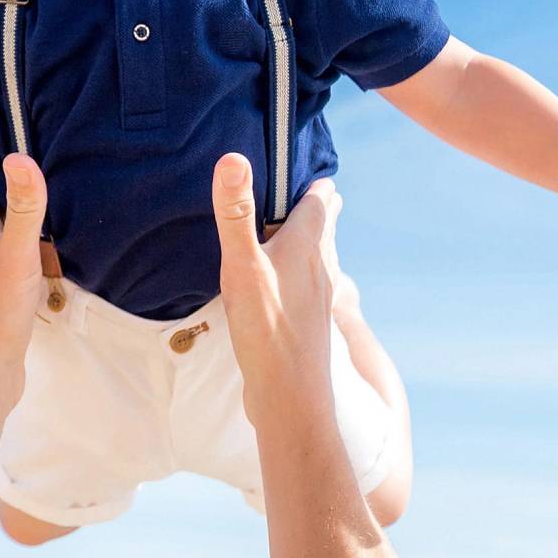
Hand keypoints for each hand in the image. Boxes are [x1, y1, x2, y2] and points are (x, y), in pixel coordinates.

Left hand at [0, 156, 49, 405]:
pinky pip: (4, 277)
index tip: (31, 154)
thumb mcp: (18, 252)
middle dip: (18, 204)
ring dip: (21, 239)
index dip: (3, 168)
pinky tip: (44, 277)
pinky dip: (23, 270)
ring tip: (56, 231)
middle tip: (53, 192)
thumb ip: (24, 205)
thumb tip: (20, 154)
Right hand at [212, 153, 339, 428]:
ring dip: (310, 242)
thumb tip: (232, 158)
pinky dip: (300, 274)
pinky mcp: (307, 325)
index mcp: (307, 247)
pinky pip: (308, 287)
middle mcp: (320, 269)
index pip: (320, 202)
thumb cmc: (268, 330)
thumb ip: (236, 213)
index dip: (316, 183)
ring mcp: (317, 299)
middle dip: (318, 209)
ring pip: (320, 259)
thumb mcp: (243, 265)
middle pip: (324, 229)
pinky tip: (285, 287)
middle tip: (311, 192)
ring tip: (299, 233)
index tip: (312, 167)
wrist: (291, 399)